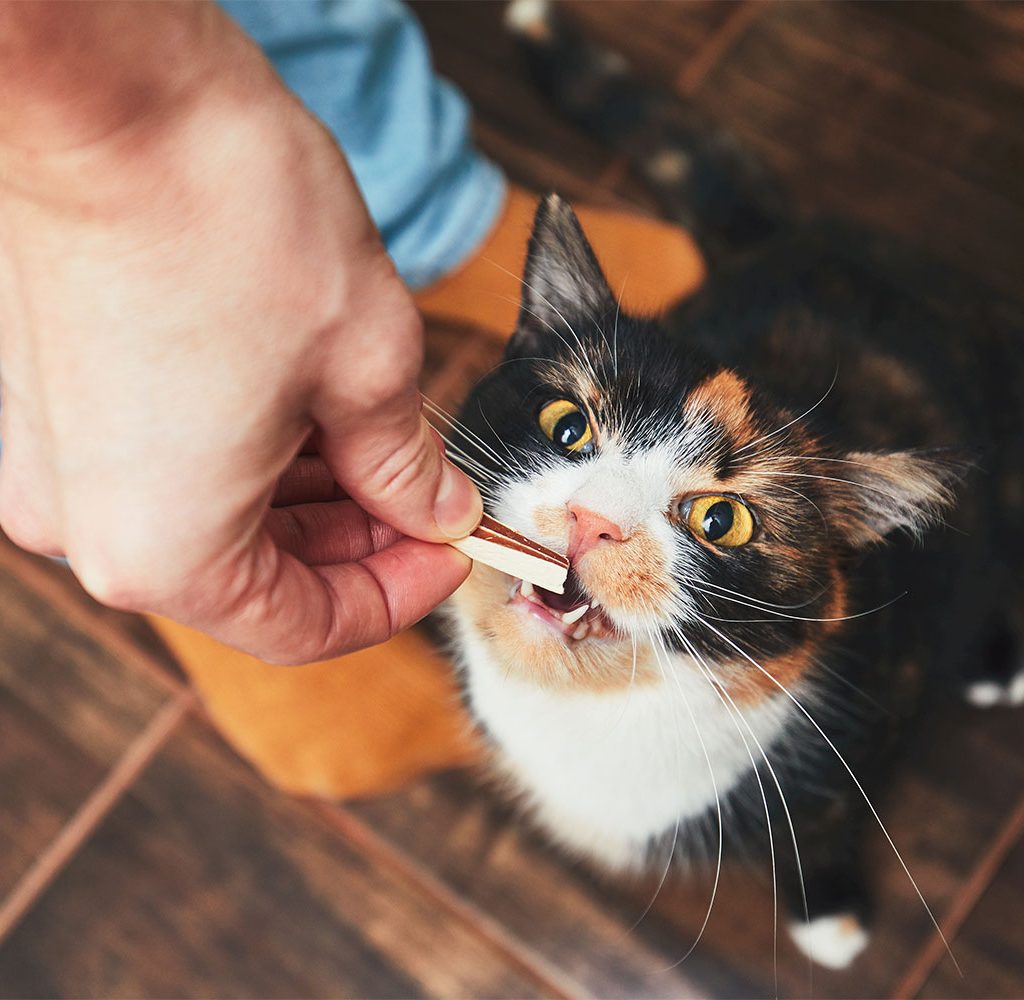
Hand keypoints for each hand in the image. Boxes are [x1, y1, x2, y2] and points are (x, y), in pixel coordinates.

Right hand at [0, 3, 480, 662]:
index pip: (308, 626)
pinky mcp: (54, 412)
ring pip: (218, 525)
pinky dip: (252, 462)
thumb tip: (436, 510)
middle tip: (434, 497)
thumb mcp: (368, 365)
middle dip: (360, 543)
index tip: (455, 549)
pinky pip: (173, 473)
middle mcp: (94, 529)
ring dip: (311, 500)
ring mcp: (62, 469)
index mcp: (168, 550)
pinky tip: (311, 416)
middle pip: (259, 580)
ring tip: (384, 445)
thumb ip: (407, 468)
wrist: (109, 90)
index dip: (399, 595)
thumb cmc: (231, 218)